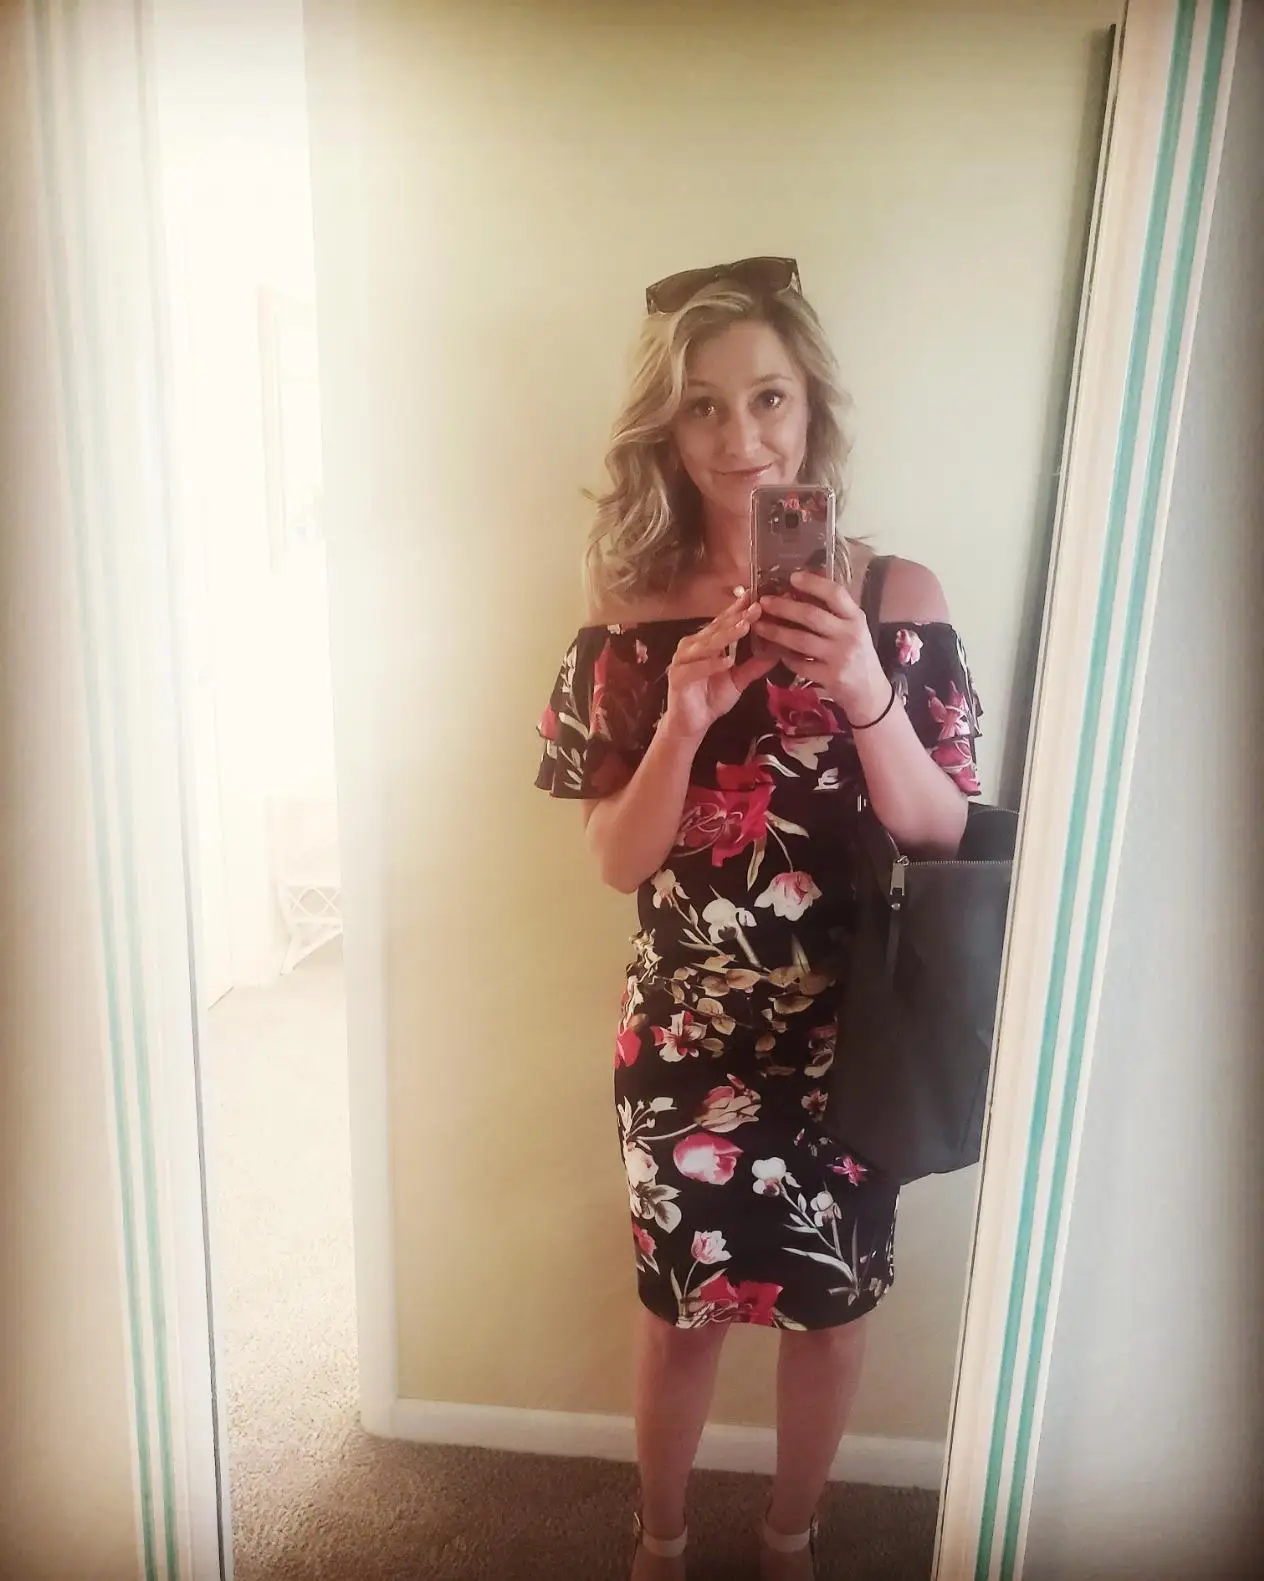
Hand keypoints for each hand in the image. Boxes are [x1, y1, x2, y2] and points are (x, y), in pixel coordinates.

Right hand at [660, 592, 777, 742]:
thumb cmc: (712, 698)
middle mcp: (693, 645)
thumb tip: (777, 652)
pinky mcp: (677, 676)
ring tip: (745, 627)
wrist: (692, 723)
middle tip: (757, 608)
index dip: (739, 609)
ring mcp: (683, 660)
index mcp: (708, 643)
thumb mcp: (739, 680)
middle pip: (717, 628)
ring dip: (726, 635)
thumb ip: (755, 666)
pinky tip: (727, 660)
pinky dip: (711, 664)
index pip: (724, 621)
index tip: (757, 598)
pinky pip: (696, 668)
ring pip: (707, 644)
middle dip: (738, 617)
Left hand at [754, 570, 891, 722]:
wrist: (870, 692)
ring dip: (776, 632)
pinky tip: (774, 651)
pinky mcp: (830, 677)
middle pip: (811, 616)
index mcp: (856, 618)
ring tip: (759, 625)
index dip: (813, 583)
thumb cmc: (858, 655)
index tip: (792, 577)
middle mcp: (850, 635)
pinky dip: (785, 656)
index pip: (836, 594)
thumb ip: (834, 612)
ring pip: (800, 640)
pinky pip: (799, 664)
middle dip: (783, 607)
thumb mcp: (854, 629)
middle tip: (763, 601)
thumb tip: (803, 588)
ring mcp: (840, 657)